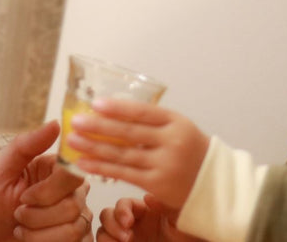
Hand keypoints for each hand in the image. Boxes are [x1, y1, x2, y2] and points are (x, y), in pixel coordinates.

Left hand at [0, 120, 92, 241]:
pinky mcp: (76, 238)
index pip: (72, 173)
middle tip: (17, 213)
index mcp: (55, 168)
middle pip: (73, 204)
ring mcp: (76, 216)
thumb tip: (56, 123)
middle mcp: (71, 190)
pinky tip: (31, 240)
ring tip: (21, 228)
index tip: (24, 198)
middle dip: (37, 216)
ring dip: (37, 234)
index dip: (47, 191)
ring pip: (73, 228)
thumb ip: (25, 145)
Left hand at [67, 99, 208, 210]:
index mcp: (176, 121)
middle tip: (76, 121)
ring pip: (123, 154)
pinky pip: (124, 174)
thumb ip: (151, 121)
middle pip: (129, 133)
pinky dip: (101, 168)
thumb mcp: (178, 127)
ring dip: (94, 147)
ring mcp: (164, 164)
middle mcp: (171, 142)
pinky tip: (84, 163)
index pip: (143, 111)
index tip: (95, 103)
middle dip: (99, 126)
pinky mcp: (156, 184)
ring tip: (73, 141)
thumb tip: (110, 112)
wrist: (213, 182)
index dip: (117, 108)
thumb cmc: (189, 149)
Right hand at [96, 195, 202, 241]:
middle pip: (107, 214)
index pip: (124, 203)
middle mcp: (131, 223)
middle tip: (127, 238)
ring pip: (102, 231)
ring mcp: (124, 238)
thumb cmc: (185, 239)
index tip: (128, 222)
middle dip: (112, 225)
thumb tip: (148, 197)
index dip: (122, 210)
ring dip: (107, 237)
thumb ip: (164, 209)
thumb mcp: (179, 224)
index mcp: (144, 211)